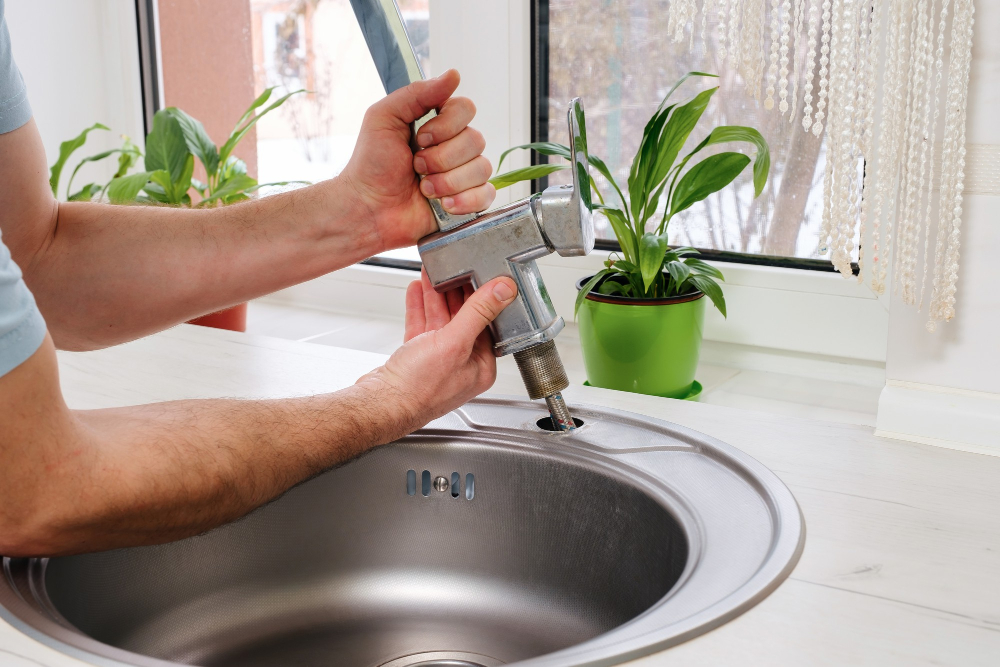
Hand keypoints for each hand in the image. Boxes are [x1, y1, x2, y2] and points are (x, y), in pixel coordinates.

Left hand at [340, 69, 496, 252]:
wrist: (367, 209)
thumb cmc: (371, 166)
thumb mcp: (384, 117)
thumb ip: (417, 93)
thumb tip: (453, 75)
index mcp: (437, 124)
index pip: (466, 109)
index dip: (446, 125)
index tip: (420, 138)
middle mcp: (453, 147)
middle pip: (476, 139)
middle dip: (441, 157)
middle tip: (417, 167)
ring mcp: (462, 175)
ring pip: (481, 168)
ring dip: (448, 181)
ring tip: (424, 188)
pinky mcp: (467, 202)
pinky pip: (487, 194)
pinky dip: (465, 200)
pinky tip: (443, 204)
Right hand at [354, 271, 516, 435]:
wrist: (380, 404)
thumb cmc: (417, 388)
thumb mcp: (454, 343)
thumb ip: (478, 312)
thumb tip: (503, 290)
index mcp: (481, 367)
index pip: (486, 324)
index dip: (480, 297)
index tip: (475, 275)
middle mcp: (462, 366)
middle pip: (462, 320)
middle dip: (453, 293)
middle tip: (449, 271)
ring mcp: (439, 363)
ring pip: (440, 322)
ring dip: (434, 297)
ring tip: (430, 275)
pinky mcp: (417, 360)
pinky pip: (422, 329)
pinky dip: (419, 310)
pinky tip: (416, 293)